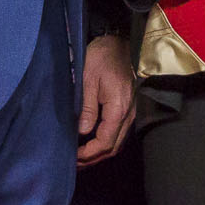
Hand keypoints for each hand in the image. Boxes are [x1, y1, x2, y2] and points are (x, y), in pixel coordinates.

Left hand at [77, 34, 134, 165]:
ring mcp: (131, 112)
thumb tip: (82, 132)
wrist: (121, 41)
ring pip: (118, 142)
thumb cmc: (103, 56)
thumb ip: (87, 108)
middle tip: (74, 164)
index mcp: (118, 108)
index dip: (89, 153)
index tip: (73, 156)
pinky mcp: (128, 109)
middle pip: (114, 147)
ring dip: (100, 152)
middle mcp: (128, 114)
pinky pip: (119, 133)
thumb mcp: (88, 79)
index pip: (105, 142)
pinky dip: (106, 142)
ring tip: (82, 157)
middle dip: (94, 158)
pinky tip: (92, 142)